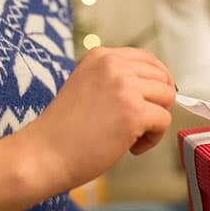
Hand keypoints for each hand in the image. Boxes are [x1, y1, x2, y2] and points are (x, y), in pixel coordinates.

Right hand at [26, 47, 175, 188]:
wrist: (42, 154)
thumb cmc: (64, 130)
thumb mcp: (88, 85)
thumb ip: (116, 79)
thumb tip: (158, 85)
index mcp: (101, 55)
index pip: (148, 59)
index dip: (157, 81)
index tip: (152, 101)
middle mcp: (113, 65)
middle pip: (162, 78)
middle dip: (157, 103)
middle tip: (138, 124)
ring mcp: (124, 87)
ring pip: (167, 98)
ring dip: (155, 121)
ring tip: (131, 137)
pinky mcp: (133, 112)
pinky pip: (164, 121)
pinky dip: (152, 139)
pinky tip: (131, 148)